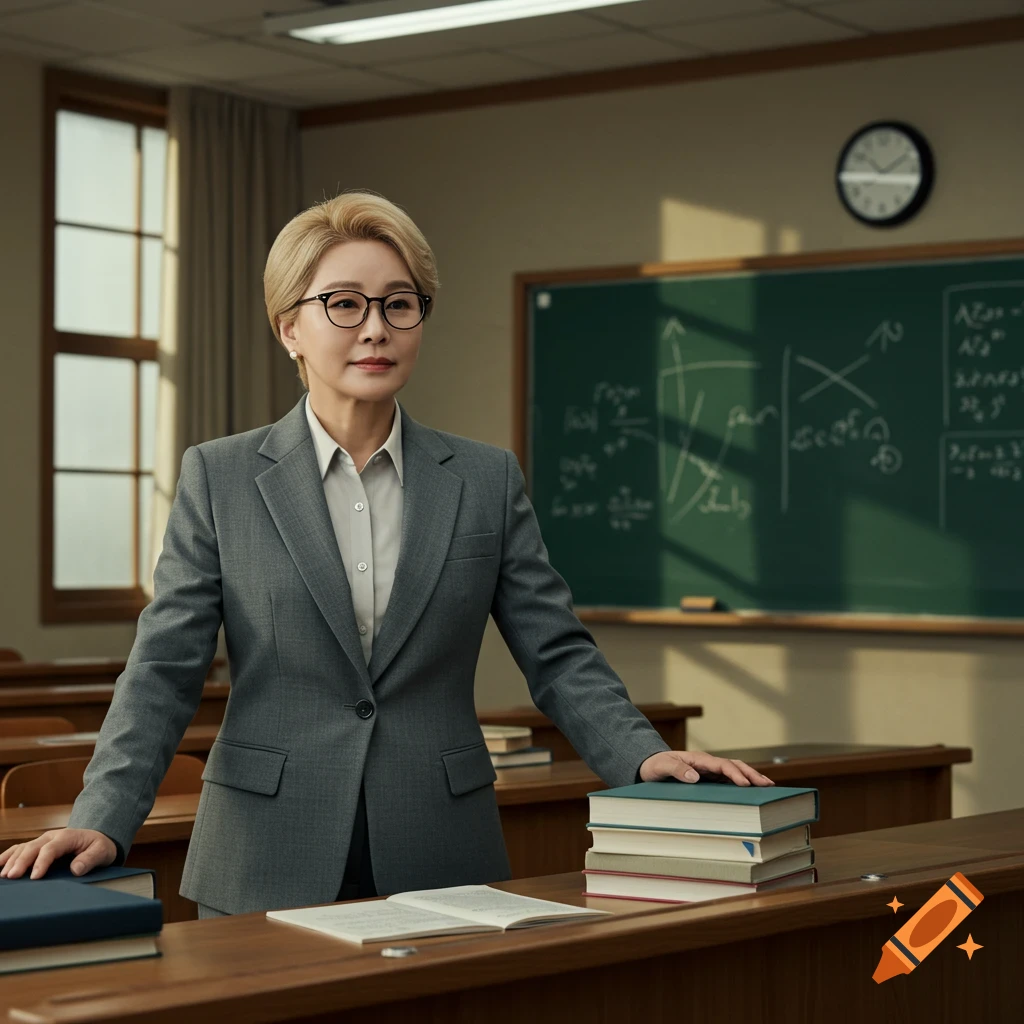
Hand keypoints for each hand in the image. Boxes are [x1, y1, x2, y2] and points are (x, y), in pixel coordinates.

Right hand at [0, 829, 116, 879]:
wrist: (97, 839)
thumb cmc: (99, 846)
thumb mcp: (102, 852)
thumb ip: (90, 859)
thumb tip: (76, 869)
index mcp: (67, 837)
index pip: (51, 849)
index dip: (41, 862)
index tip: (35, 877)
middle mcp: (52, 836)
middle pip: (33, 847)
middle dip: (21, 862)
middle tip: (12, 876)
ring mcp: (43, 840)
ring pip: (23, 848)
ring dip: (12, 860)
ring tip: (4, 875)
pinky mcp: (37, 846)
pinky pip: (19, 849)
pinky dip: (8, 856)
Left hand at [639, 750, 773, 786]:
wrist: (650, 765)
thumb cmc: (655, 766)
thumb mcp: (661, 767)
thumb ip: (676, 769)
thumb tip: (695, 776)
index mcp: (698, 759)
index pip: (721, 765)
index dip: (734, 774)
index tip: (746, 784)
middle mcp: (707, 763)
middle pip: (734, 765)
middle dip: (751, 774)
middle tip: (768, 784)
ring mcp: (710, 770)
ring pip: (735, 771)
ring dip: (751, 777)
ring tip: (768, 786)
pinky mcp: (709, 777)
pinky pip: (729, 779)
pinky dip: (743, 782)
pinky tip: (753, 790)